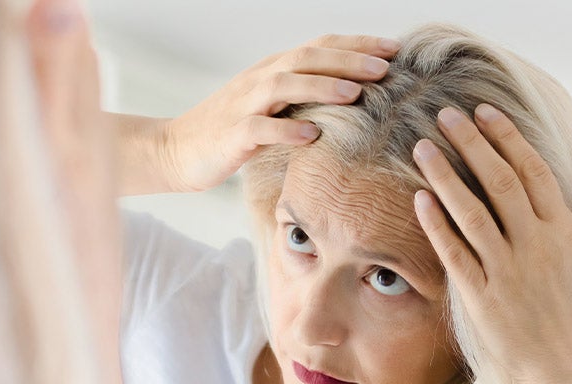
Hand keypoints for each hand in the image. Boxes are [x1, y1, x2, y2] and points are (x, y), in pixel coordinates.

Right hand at [158, 34, 400, 192]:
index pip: (319, 47)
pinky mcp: (231, 135)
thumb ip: (304, 98)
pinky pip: (260, 128)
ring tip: (355, 94)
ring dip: (321, 87)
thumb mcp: (271, 108)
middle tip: (385, 68)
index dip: (356, 46)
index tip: (394, 50)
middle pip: (306, 59)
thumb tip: (354, 96)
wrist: (177, 150)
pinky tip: (311, 134)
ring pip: (284, 85)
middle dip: (348, 60)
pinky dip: (286, 129)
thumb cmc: (230, 132)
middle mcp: (259, 80)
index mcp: (273, 71)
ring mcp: (243, 106)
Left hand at [411, 104, 571, 383]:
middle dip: (471, 144)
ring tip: (423, 147)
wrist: (570, 375)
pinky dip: (437, 225)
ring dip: (444, 176)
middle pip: (499, 182)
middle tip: (446, 114)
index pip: (533, 171)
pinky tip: (420, 198)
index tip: (485, 111)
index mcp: (565, 233)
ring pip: (471, 213)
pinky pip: (455, 253)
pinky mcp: (482, 298)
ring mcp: (507, 272)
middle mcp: (535, 246)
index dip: (507, 137)